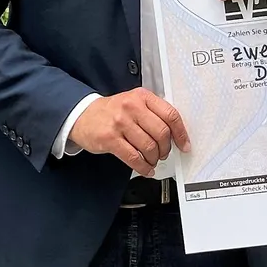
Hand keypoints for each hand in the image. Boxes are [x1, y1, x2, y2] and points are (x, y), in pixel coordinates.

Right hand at [69, 88, 190, 175]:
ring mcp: (120, 123)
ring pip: (149, 147)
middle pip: (161, 133)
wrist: (82, 115)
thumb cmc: (112, 111)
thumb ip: (153, 112)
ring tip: (152, 161)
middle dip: (166, 148)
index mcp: (142, 97)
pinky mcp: (110, 139)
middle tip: (164, 154)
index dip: (181, 133)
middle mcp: (132, 107)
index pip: (170, 114)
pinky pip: (134, 157)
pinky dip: (143, 167)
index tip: (184, 145)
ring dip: (154, 159)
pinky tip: (146, 169)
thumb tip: (175, 133)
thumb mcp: (134, 102)